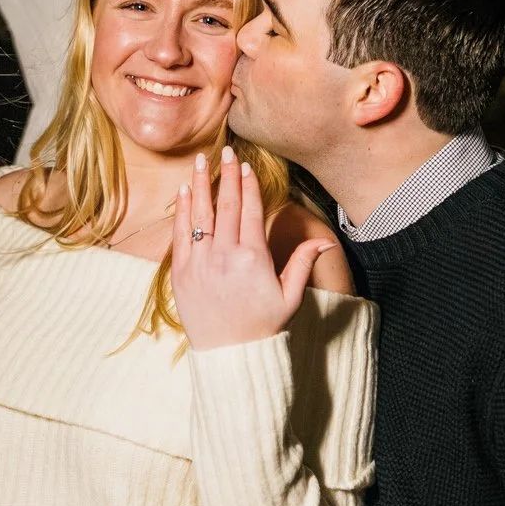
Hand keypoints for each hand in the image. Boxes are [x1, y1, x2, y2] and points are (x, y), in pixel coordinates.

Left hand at [173, 146, 328, 349]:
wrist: (230, 354)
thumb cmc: (262, 326)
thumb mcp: (290, 296)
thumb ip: (303, 262)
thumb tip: (324, 240)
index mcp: (253, 257)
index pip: (250, 210)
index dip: (248, 185)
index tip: (246, 165)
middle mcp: (225, 254)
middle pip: (225, 204)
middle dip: (226, 175)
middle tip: (226, 151)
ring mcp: (200, 262)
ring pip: (200, 213)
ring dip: (201, 184)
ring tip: (201, 160)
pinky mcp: (181, 272)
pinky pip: (180, 234)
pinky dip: (182, 210)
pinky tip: (185, 191)